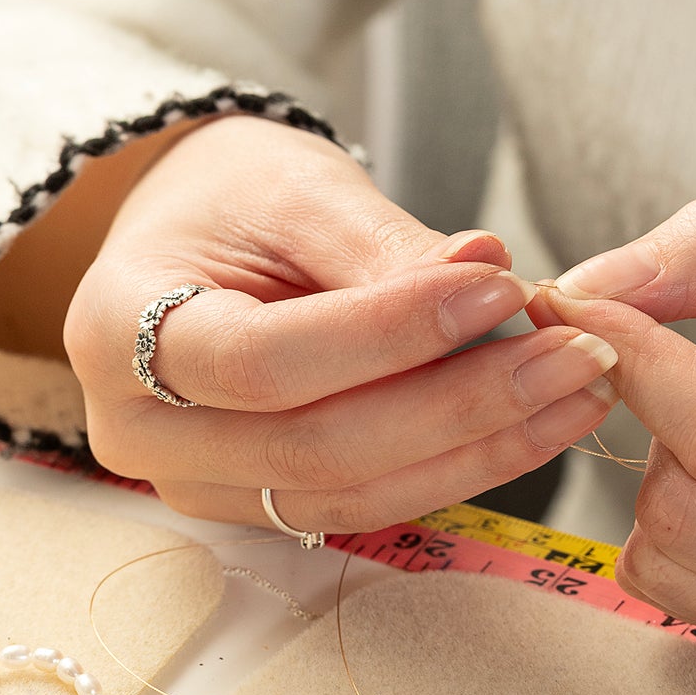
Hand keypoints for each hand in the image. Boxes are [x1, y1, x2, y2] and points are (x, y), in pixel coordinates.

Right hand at [64, 117, 616, 530]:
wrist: (192, 239)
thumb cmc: (232, 198)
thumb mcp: (297, 190)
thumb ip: (386, 247)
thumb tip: (491, 280)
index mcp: (118, 329)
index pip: (267, 361)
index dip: (393, 335)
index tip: (502, 290)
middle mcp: (144, 432)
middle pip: (319, 446)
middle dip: (462, 406)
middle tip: (575, 357)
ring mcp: (202, 485)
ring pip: (355, 492)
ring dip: (482, 448)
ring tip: (578, 390)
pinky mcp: (262, 504)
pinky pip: (371, 504)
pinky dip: (462, 466)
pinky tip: (539, 423)